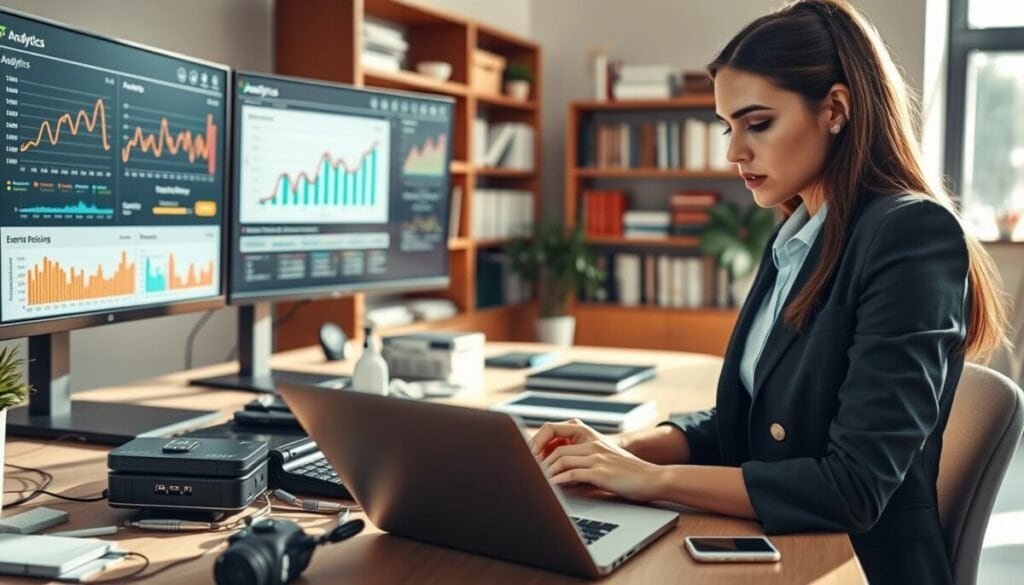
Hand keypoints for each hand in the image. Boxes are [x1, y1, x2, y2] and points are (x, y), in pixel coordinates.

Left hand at [529, 420, 664, 501]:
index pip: (553, 428)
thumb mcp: (600, 457)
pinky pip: (573, 473)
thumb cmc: (625, 471)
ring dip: (546, 472)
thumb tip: (553, 469)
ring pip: (561, 459)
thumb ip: (579, 457)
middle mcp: (591, 441)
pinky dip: (559, 480)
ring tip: (538, 482)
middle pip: (554, 446)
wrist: (652, 478)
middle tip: (528, 472)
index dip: (537, 440)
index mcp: (589, 434)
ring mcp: (597, 456)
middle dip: (537, 460)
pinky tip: (552, 487)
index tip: (529, 455)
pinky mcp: (602, 472)